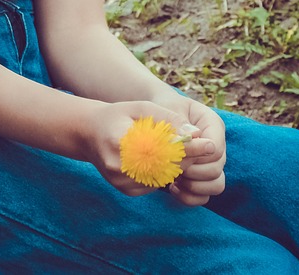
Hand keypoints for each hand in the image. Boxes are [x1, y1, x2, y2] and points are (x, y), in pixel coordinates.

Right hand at [84, 100, 201, 197]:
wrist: (89, 134)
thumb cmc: (118, 116)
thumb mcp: (141, 108)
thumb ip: (167, 119)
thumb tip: (194, 133)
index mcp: (118, 141)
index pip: (161, 148)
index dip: (187, 147)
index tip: (209, 144)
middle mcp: (117, 165)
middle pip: (164, 167)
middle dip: (186, 158)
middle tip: (203, 148)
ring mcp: (120, 181)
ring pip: (162, 178)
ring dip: (178, 167)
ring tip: (183, 152)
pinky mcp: (125, 190)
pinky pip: (155, 184)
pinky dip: (165, 174)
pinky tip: (164, 161)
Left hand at [155, 95, 226, 205]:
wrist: (158, 114)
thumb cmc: (163, 107)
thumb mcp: (169, 107)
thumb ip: (178, 122)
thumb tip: (192, 137)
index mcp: (213, 124)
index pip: (215, 148)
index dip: (196, 156)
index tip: (177, 154)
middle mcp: (216, 145)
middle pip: (217, 169)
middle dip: (193, 172)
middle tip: (174, 167)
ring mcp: (211, 162)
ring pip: (216, 185)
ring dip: (194, 186)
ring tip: (175, 179)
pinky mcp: (201, 177)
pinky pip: (204, 196)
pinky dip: (190, 197)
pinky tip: (173, 187)